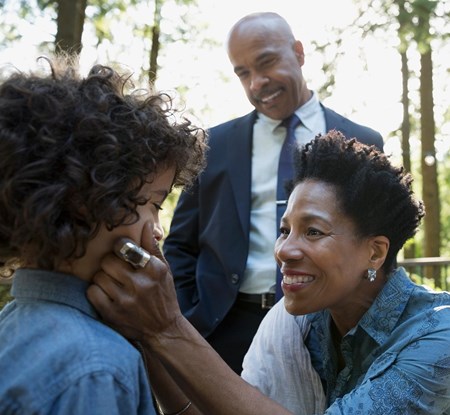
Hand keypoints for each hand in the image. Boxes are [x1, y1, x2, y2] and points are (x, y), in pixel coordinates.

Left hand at [87, 222, 182, 342]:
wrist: (164, 330)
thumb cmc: (163, 295)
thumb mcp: (164, 270)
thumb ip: (152, 248)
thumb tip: (145, 224)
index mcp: (154, 269)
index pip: (126, 247)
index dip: (119, 247)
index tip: (120, 252)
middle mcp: (141, 284)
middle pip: (108, 261)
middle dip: (110, 264)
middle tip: (116, 270)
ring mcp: (126, 300)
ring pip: (99, 276)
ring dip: (103, 278)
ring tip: (113, 284)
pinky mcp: (113, 314)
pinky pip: (92, 292)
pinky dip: (96, 292)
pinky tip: (107, 295)